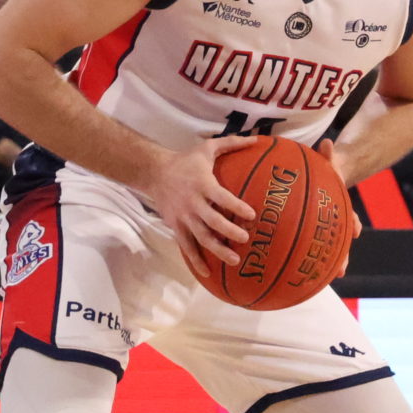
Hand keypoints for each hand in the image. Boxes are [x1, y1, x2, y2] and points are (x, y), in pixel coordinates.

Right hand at [146, 135, 264, 264]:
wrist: (154, 172)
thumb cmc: (186, 160)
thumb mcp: (207, 148)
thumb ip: (232, 143)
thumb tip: (258, 139)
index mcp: (203, 184)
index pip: (222, 198)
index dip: (236, 207)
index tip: (252, 215)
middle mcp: (193, 203)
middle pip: (212, 221)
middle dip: (229, 232)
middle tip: (245, 239)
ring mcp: (184, 217)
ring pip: (201, 237)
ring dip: (218, 250)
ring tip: (234, 260)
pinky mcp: (176, 226)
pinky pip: (186, 246)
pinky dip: (196, 261)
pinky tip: (208, 273)